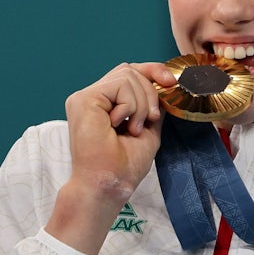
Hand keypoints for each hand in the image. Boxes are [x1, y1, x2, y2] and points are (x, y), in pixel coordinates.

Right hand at [45, 62, 175, 254]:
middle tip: (150, 120)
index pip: (129, 72)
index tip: (170, 83)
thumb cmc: (125, 165)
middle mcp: (92, 97)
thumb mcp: (148, 127)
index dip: (153, 71)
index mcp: (104, 103)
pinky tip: (121, 126)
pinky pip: (120, 85)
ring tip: (133, 129)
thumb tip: (163, 84)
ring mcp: (85, 97)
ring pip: (128, 75)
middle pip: (130, 69)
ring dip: (142, 104)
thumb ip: (152, 105)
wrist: (109, 185)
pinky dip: (131, 105)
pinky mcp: (84, 99)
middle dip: (150, 92)